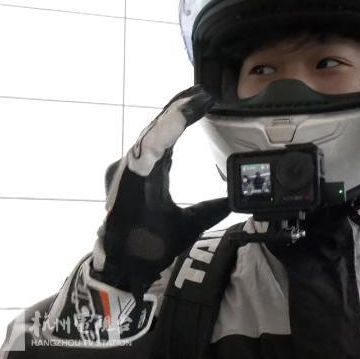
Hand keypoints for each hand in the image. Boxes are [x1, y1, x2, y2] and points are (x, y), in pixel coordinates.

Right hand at [91, 86, 229, 294]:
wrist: (128, 269)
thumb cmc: (149, 245)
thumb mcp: (191, 223)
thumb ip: (210, 209)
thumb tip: (232, 200)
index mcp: (151, 174)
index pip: (169, 137)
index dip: (184, 116)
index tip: (204, 100)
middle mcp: (137, 168)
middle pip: (159, 128)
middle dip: (180, 107)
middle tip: (202, 89)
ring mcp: (129, 171)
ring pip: (153, 134)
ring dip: (174, 115)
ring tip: (195, 98)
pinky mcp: (127, 180)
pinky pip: (146, 150)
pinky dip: (163, 133)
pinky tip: (178, 119)